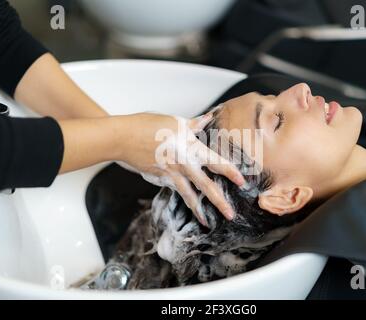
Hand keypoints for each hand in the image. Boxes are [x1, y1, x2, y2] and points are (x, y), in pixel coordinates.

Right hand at [118, 112, 244, 225]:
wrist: (123, 138)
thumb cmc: (148, 125)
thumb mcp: (175, 121)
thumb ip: (194, 124)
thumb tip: (209, 118)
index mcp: (190, 148)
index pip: (216, 162)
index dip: (231, 172)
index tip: (242, 182)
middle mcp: (183, 165)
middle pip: (205, 186)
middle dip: (219, 202)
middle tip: (230, 214)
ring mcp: (170, 175)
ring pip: (188, 195)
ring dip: (198, 210)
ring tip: (206, 221)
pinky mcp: (159, 179)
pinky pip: (174, 189)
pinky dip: (182, 196)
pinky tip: (186, 201)